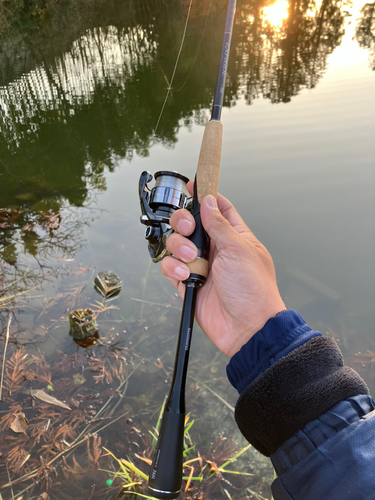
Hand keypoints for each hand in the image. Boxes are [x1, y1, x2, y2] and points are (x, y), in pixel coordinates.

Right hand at [161, 182, 285, 356]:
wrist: (246, 327)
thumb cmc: (253, 289)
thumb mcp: (239, 249)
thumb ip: (219, 224)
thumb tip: (208, 201)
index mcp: (234, 237)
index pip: (218, 209)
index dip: (205, 196)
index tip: (193, 185)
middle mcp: (215, 248)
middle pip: (189, 223)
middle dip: (184, 222)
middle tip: (189, 228)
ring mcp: (200, 265)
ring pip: (176, 244)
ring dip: (179, 248)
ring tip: (193, 261)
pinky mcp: (187, 282)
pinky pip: (170, 267)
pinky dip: (174, 268)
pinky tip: (186, 276)